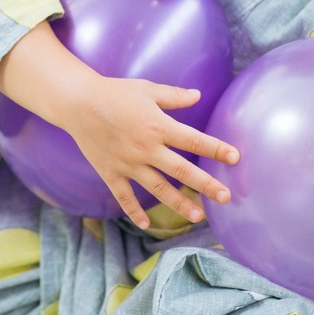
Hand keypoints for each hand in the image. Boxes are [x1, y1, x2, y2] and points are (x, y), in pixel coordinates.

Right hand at [60, 75, 239, 229]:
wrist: (78, 103)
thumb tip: (198, 96)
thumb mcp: (147, 90)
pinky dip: (135, 212)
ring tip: (198, 216)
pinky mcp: (110, 172)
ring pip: (158, 188)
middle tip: (225, 197)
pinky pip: (124, 197)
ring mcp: (128, 163)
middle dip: (205, 184)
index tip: (235, 158)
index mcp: (157, 125)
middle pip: (181, 170)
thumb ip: (173, 96)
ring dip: (179, 203)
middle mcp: (146, 148)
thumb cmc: (115, 92)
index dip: (215, 149)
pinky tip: (147, 225)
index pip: (193, 140)